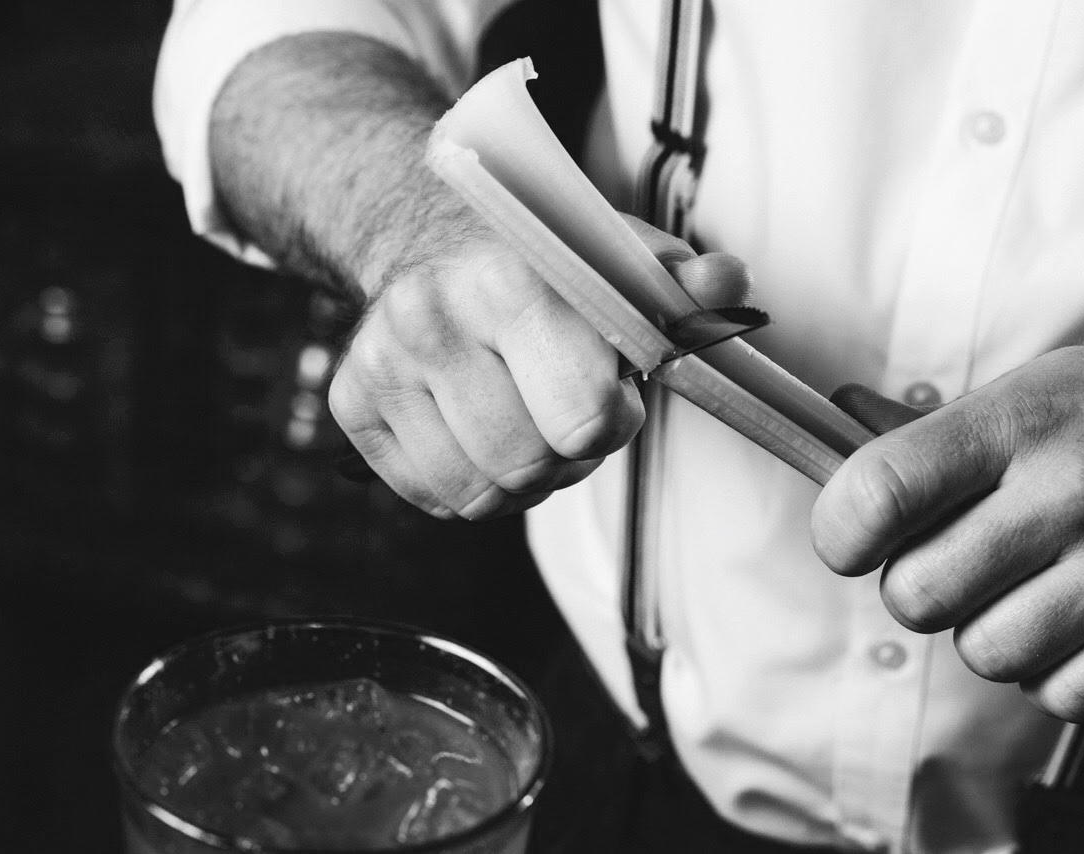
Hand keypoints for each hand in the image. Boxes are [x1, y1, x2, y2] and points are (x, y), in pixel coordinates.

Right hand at [330, 213, 750, 519]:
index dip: (613, 419)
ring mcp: (381, 364)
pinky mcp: (351, 404)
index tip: (610, 390)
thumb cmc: (542, 262)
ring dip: (522, 477)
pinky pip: (437, 500)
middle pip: (531, 467)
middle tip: (566, 409)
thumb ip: (681, 281)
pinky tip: (480, 432)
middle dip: (568, 453)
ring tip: (526, 420)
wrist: (429, 234)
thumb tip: (732, 285)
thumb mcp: (618, 256)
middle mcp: (430, 319)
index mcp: (509, 282)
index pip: (585, 418)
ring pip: (483, 496)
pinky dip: (472, 484)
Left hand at [812, 343, 1083, 720]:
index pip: (880, 490)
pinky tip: (1082, 624)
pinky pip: (1065, 696)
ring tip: (1031, 591)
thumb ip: (944, 435)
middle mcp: (1076, 488)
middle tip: (960, 565)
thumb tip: (837, 443)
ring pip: (987, 654)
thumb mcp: (1044, 388)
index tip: (854, 542)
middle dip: (920, 590)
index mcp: (1025, 418)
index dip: (841, 533)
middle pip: (919, 594)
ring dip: (991, 635)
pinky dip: (1057, 674)